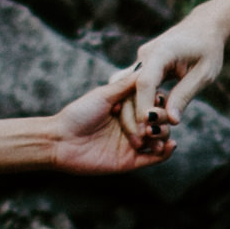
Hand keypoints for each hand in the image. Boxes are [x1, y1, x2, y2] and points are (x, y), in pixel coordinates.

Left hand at [46, 69, 166, 178]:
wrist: (60, 141)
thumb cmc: (78, 114)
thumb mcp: (103, 94)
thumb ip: (127, 84)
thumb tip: (147, 67)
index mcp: (127, 108)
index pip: (153, 102)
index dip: (157, 102)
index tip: (155, 100)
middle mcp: (133, 125)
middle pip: (160, 120)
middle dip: (160, 119)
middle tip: (150, 120)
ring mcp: (133, 143)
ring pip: (160, 138)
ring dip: (163, 134)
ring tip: (153, 132)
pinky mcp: (130, 161)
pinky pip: (154, 158)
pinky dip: (165, 153)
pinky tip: (169, 144)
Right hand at [125, 9, 229, 133]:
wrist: (205, 27)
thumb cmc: (208, 49)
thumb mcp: (204, 74)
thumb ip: (185, 95)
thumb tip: (171, 120)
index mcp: (161, 52)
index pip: (145, 82)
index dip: (143, 107)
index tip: (147, 128)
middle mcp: (145, 55)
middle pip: (130, 88)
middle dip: (135, 114)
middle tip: (145, 137)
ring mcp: (140, 60)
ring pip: (127, 89)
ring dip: (133, 111)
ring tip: (146, 132)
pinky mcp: (141, 67)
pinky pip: (133, 88)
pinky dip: (138, 104)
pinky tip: (148, 121)